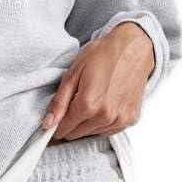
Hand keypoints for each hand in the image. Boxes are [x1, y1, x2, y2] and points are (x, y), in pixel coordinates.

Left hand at [42, 22, 154, 140]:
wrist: (133, 48)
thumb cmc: (103, 54)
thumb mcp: (73, 73)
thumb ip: (59, 102)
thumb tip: (47, 124)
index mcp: (88, 105)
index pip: (64, 129)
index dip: (57, 125)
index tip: (55, 121)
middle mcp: (105, 116)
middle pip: (77, 134)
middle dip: (71, 123)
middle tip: (74, 103)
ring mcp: (120, 119)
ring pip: (93, 133)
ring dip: (87, 123)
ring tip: (91, 101)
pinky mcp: (131, 119)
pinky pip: (109, 131)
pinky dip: (102, 123)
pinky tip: (103, 106)